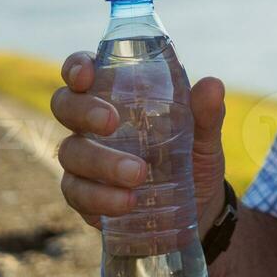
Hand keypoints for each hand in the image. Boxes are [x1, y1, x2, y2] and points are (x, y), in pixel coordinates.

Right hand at [51, 51, 228, 232]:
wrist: (197, 209)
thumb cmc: (191, 157)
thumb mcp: (204, 135)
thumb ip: (206, 113)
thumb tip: (212, 86)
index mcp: (115, 97)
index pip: (82, 72)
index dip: (76, 67)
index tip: (87, 75)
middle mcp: (91, 125)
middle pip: (64, 106)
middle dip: (83, 111)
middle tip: (112, 122)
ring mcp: (84, 160)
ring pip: (70, 152)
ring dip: (101, 162)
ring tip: (138, 175)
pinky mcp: (85, 196)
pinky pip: (77, 193)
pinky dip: (101, 197)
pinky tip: (127, 202)